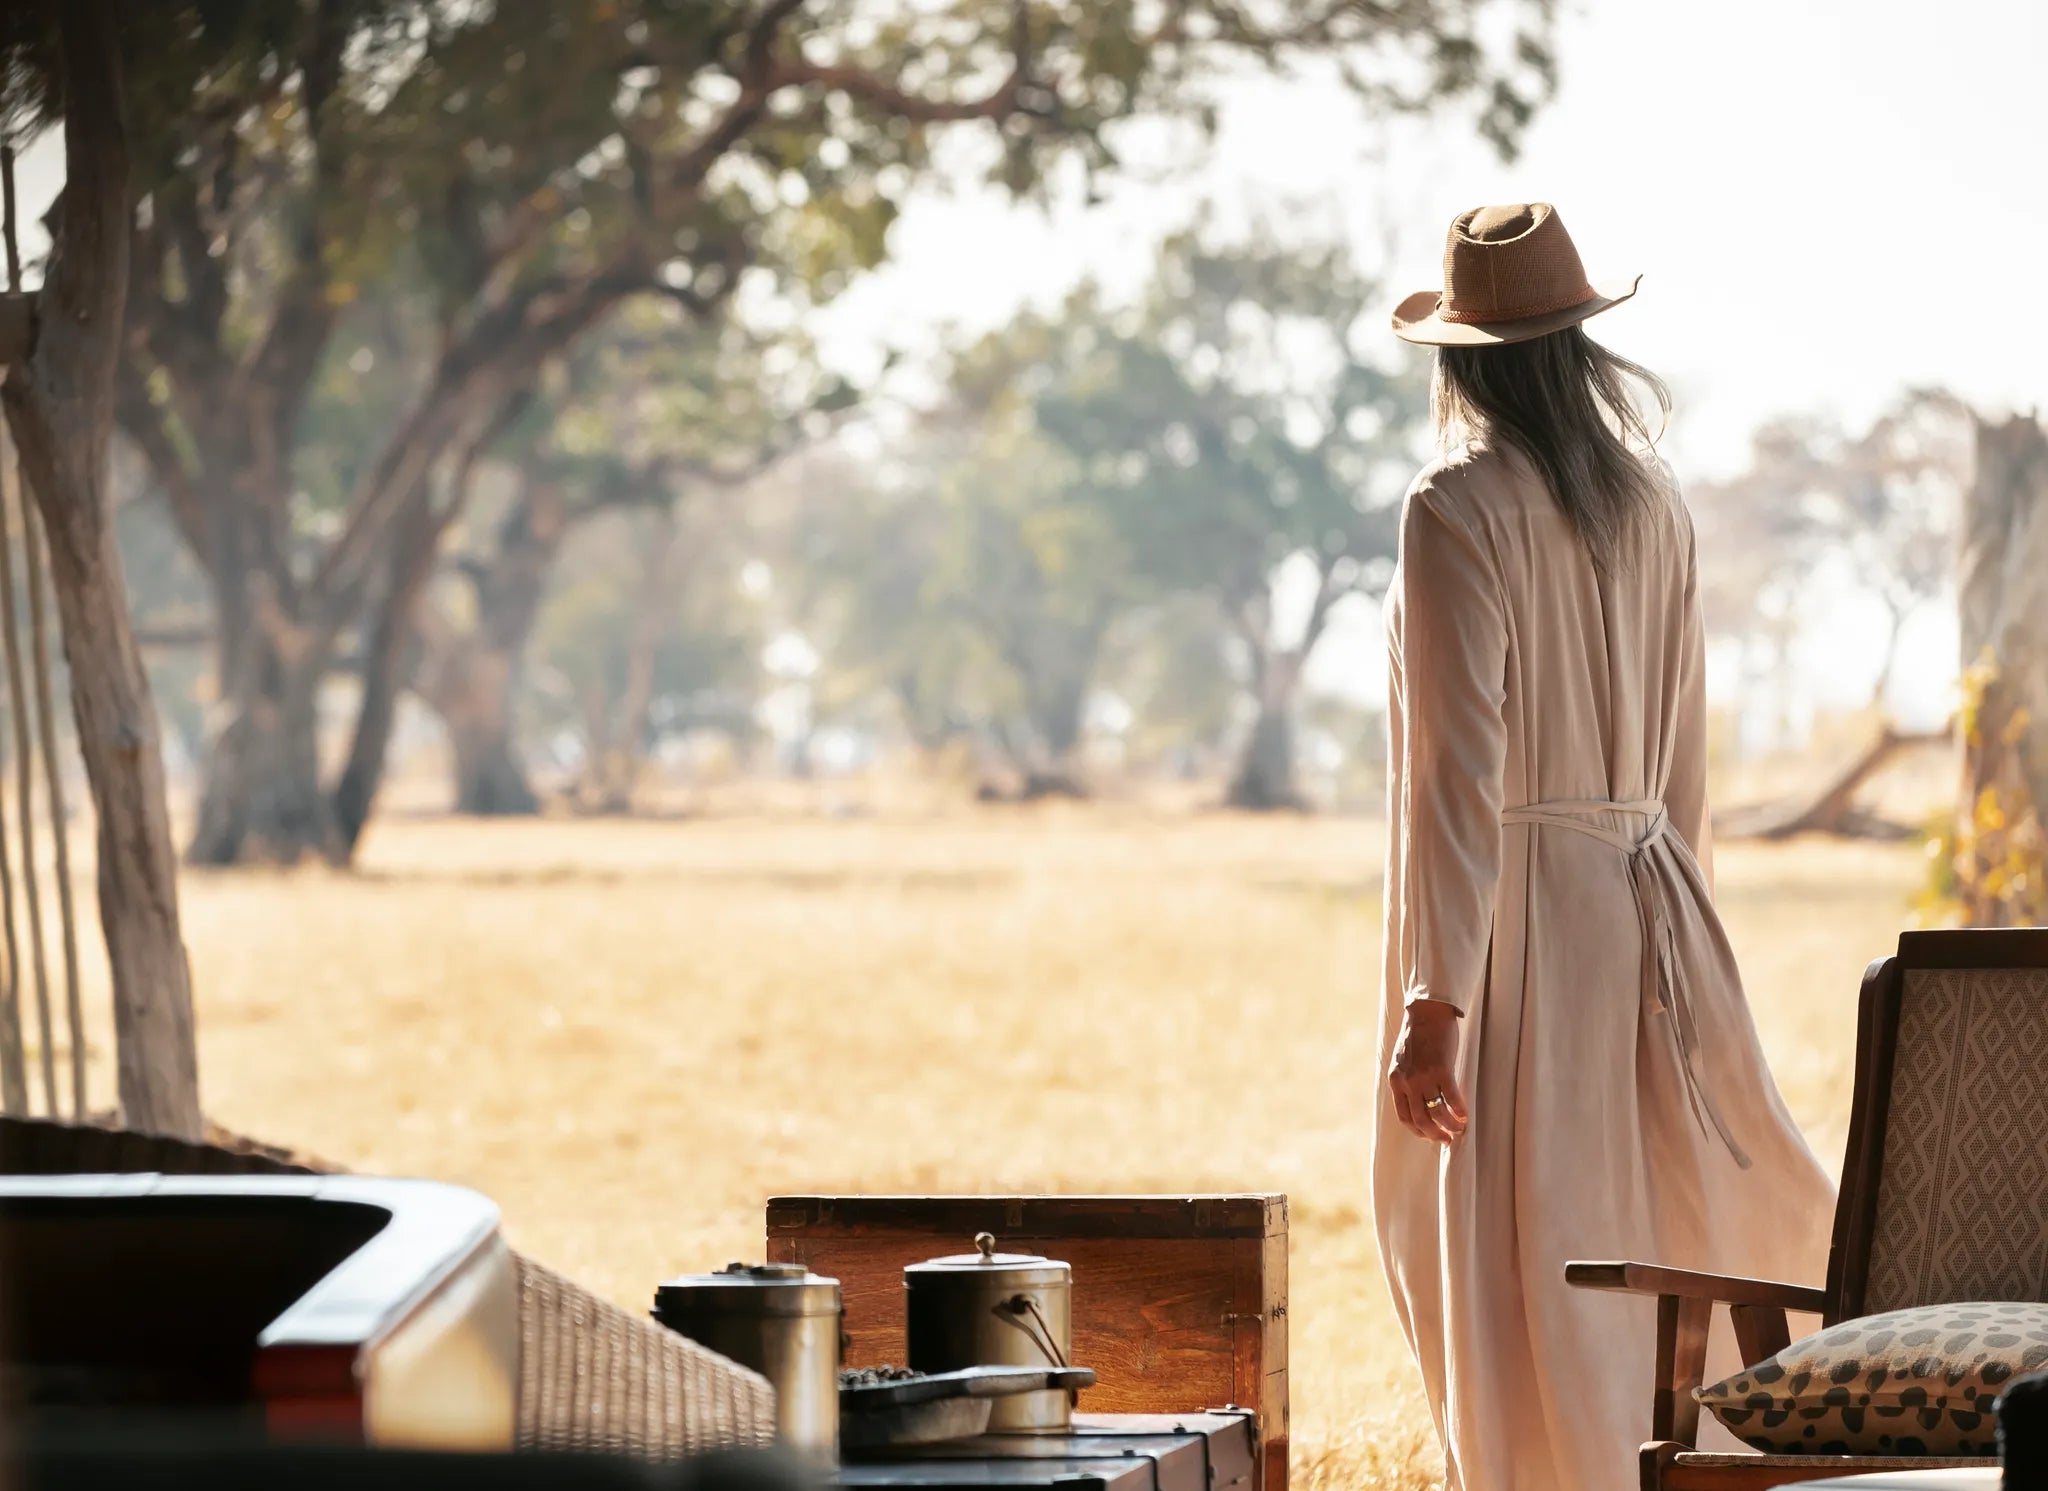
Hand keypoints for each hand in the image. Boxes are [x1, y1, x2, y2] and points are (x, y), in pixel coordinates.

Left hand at [1388, 1000, 1468, 1143]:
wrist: (1427, 1012)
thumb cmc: (1419, 1034)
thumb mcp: (1404, 1060)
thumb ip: (1408, 1079)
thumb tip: (1421, 1099)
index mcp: (1395, 1081)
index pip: (1404, 1117)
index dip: (1418, 1131)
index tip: (1430, 1136)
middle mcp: (1407, 1082)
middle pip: (1420, 1120)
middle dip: (1435, 1135)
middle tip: (1447, 1139)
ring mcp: (1423, 1077)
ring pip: (1437, 1113)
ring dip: (1450, 1125)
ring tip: (1460, 1128)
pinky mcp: (1441, 1069)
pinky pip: (1451, 1098)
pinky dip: (1459, 1110)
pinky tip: (1465, 1115)